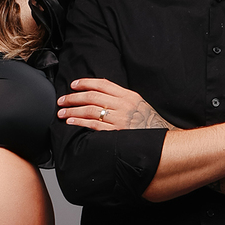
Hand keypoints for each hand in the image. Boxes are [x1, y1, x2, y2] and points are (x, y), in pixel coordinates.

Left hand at [57, 78, 172, 130]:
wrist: (162, 141)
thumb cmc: (149, 123)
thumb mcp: (138, 104)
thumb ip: (121, 99)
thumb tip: (99, 95)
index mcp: (129, 95)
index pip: (102, 84)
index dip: (85, 83)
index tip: (73, 85)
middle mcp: (124, 105)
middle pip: (93, 96)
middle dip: (74, 97)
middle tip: (62, 100)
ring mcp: (120, 119)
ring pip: (90, 110)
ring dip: (73, 110)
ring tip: (62, 112)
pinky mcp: (116, 132)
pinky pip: (93, 125)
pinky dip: (80, 122)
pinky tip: (71, 122)